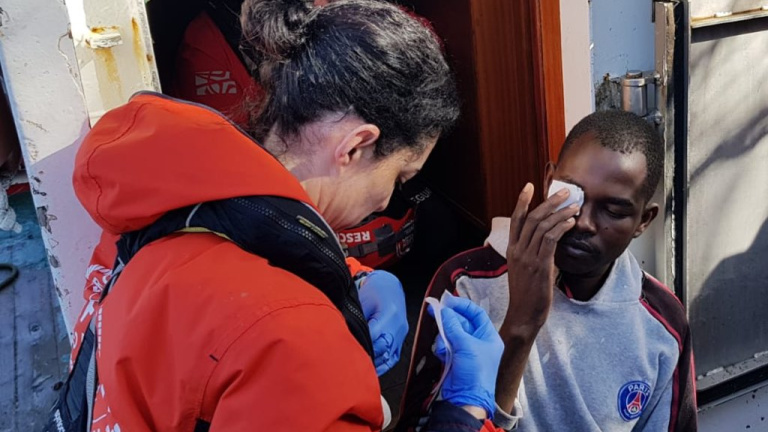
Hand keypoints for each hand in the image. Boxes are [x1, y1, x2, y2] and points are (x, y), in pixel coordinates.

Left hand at [357, 270, 407, 375]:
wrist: (388, 286)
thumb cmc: (374, 291)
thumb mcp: (362, 302)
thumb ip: (356, 319)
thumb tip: (346, 336)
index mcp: (390, 313)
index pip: (375, 337)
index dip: (362, 346)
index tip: (348, 353)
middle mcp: (399, 325)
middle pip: (383, 349)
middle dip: (367, 357)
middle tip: (350, 363)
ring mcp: (402, 334)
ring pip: (389, 356)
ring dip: (375, 364)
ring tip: (359, 369)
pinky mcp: (401, 340)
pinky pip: (393, 358)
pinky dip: (382, 365)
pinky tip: (372, 369)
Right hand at [428, 293, 503, 418]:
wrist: (466, 399)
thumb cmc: (475, 375)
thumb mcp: (466, 346)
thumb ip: (453, 326)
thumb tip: (444, 311)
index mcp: (488, 337)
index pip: (476, 314)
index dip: (462, 305)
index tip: (447, 300)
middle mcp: (478, 342)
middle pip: (461, 322)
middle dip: (448, 320)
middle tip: (434, 310)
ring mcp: (466, 350)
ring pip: (450, 333)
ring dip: (444, 336)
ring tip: (443, 345)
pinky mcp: (455, 358)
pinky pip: (445, 345)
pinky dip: (442, 347)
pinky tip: (442, 354)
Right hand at [503, 183, 577, 335]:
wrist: (523, 314)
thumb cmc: (527, 294)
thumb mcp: (524, 269)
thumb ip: (533, 253)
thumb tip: (549, 241)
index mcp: (512, 250)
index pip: (516, 219)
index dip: (522, 201)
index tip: (529, 186)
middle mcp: (518, 250)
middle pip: (531, 218)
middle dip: (549, 202)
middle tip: (564, 192)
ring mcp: (527, 257)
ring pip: (542, 226)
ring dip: (560, 213)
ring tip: (574, 206)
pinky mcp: (540, 265)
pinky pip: (550, 239)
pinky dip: (561, 227)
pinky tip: (571, 223)